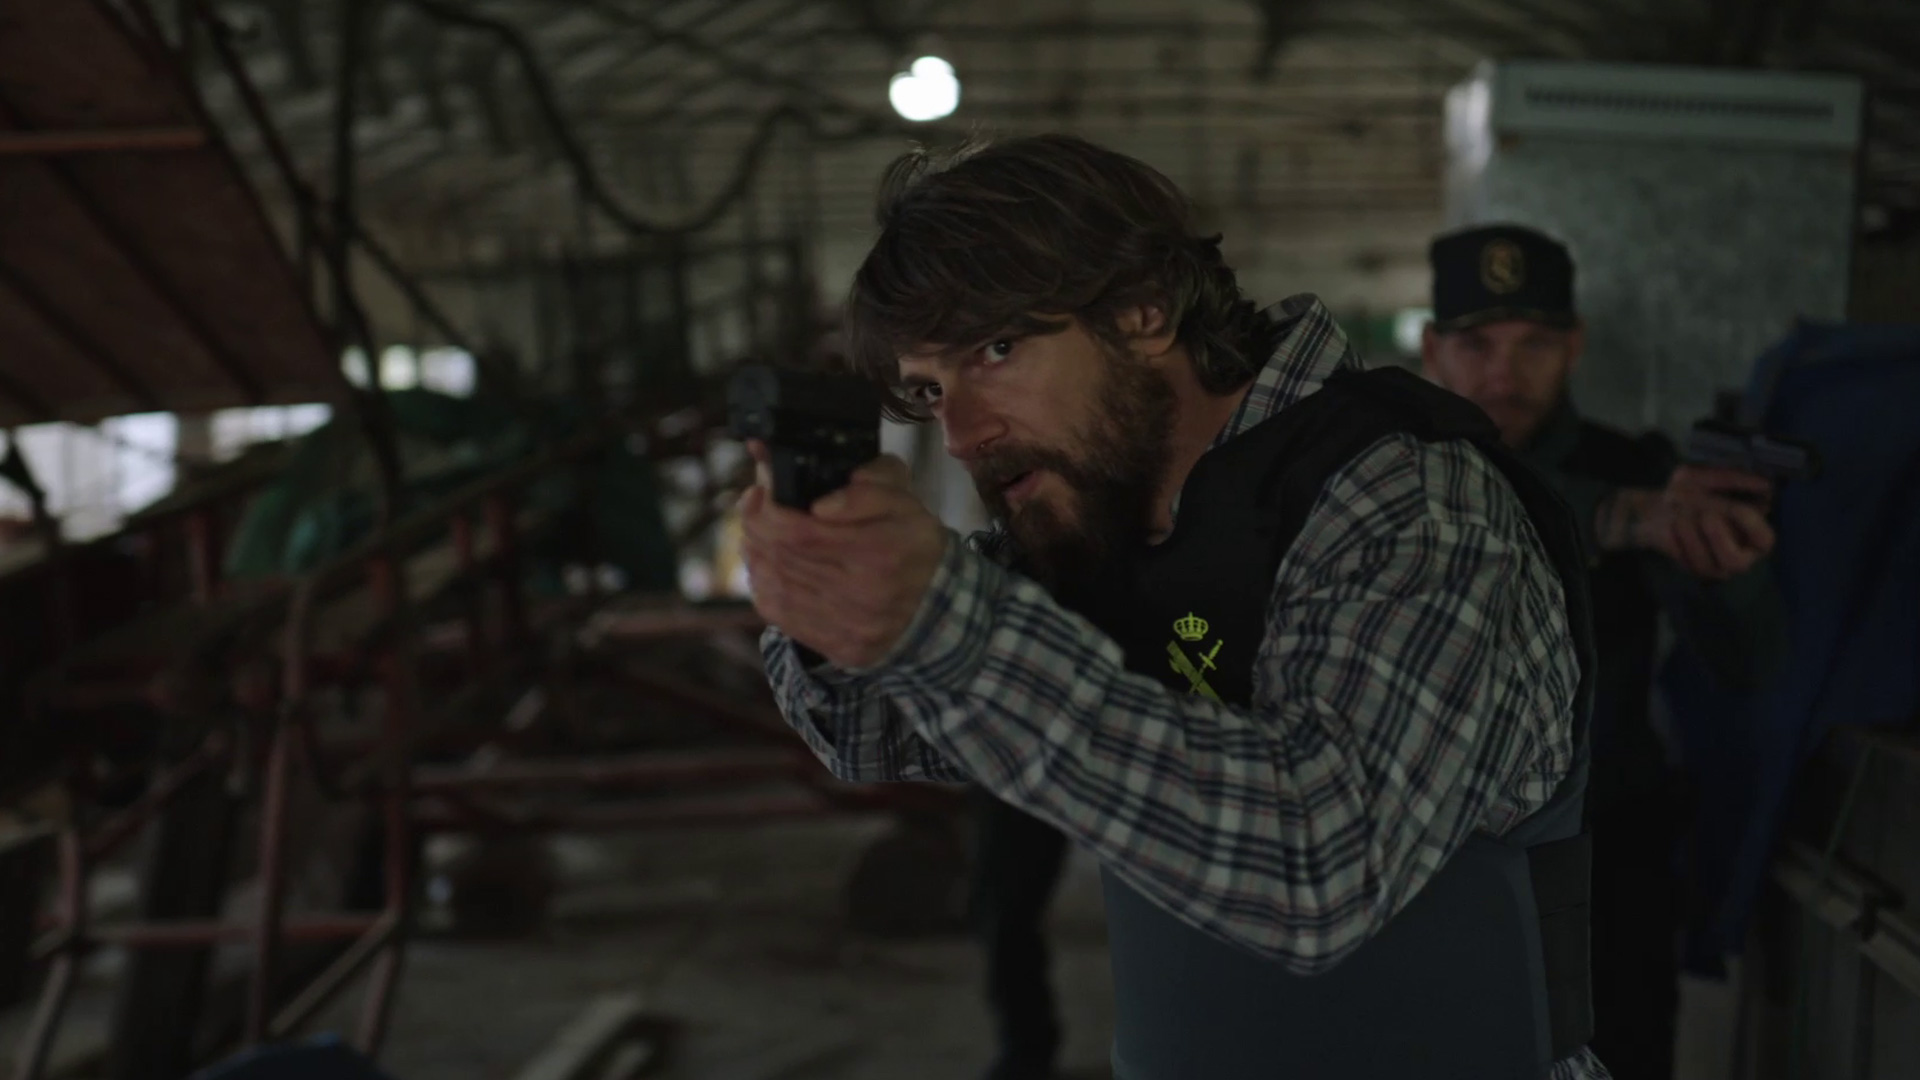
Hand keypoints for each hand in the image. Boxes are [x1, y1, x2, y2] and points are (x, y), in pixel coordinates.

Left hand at [738, 444, 947, 669]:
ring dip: (757, 552)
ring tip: (759, 533)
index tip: (762, 490)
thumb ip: (871, 482)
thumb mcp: (903, 498)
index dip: (768, 508)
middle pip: (782, 554)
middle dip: (757, 525)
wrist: (937, 605)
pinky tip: (768, 565)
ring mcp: (851, 625)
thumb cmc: (912, 542)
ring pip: (775, 582)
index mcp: (884, 549)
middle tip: (756, 507)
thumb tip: (820, 503)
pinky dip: (764, 583)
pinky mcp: (839, 647)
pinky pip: (779, 613)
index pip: (800, 529)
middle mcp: (867, 592)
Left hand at [1599, 467, 1776, 579]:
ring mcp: (1714, 567)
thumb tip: (1765, 485)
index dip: (1753, 526)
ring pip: (1708, 565)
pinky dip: (1678, 541)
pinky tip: (1673, 525)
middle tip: (1705, 516)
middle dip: (1718, 537)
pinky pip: (1687, 564)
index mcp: (1752, 533)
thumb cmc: (1687, 492)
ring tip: (1680, 515)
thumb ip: (1732, 480)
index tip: (1737, 508)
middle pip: (1736, 562)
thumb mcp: (1703, 478)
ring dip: (1692, 536)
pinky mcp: (1692, 570)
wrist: (1654, 509)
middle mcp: (1738, 554)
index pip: (1764, 540)